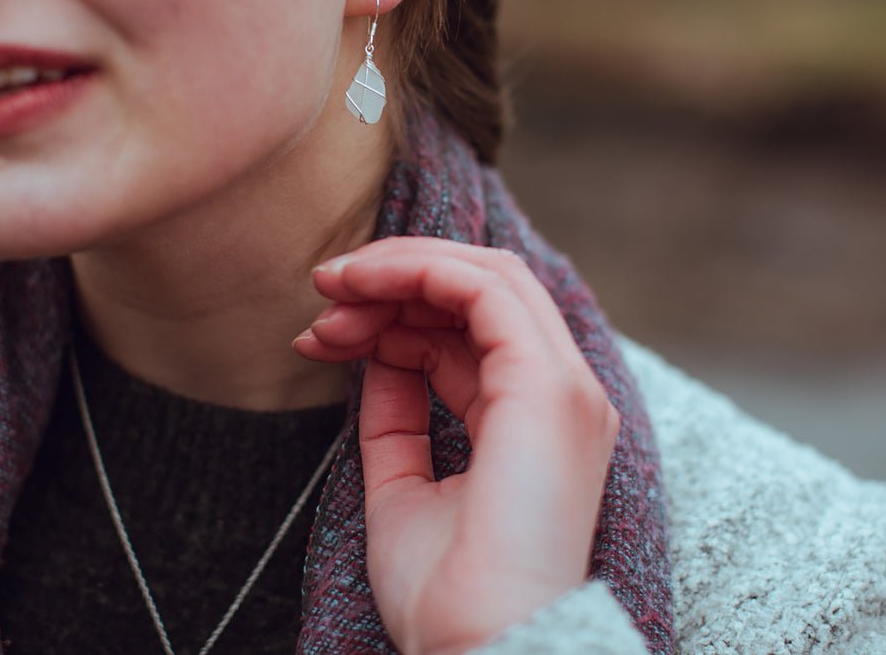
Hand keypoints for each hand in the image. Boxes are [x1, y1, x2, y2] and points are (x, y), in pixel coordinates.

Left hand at [293, 237, 619, 654]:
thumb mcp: (403, 487)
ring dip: (399, 269)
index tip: (323, 334)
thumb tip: (374, 358)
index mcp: (538, 420)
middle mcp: (563, 395)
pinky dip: (418, 271)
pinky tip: (361, 288)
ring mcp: (562, 388)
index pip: (474, 328)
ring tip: (331, 294)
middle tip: (322, 299)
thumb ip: (396, 418)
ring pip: (487, 275)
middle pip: (482, 289)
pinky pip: (484, 290)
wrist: (475, 649)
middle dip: (394, 280)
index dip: (395, 312)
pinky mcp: (545, 387)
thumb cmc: (444, 596)